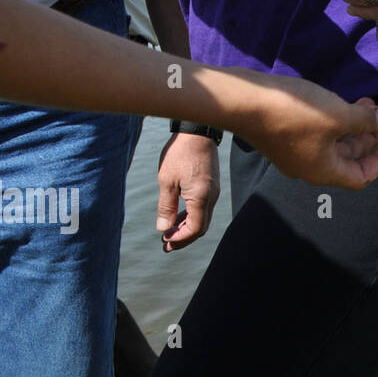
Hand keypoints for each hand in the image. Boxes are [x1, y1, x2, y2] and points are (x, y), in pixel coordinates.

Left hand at [156, 132, 220, 251]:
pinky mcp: (212, 185)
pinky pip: (204, 207)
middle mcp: (211, 196)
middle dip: (183, 238)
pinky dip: (191, 216)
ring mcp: (214, 191)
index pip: (194, 229)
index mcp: (200, 197)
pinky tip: (178, 216)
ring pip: (203, 218)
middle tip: (166, 244)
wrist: (197, 132)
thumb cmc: (180, 154)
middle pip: (201, 227)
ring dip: (187, 228)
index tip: (165, 240)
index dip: (180, 239)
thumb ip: (166, 206)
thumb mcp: (167, 180)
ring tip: (170, 233)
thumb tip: (163, 228)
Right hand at [231, 74, 377, 187]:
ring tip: (369, 103)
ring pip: (334, 142)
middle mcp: (309, 165)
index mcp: (324, 170)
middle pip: (349, 158)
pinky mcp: (285, 134)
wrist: (243, 100)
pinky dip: (336, 119)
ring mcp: (296, 150)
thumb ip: (364, 120)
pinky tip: (343, 101)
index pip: (362, 177)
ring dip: (354, 124)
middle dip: (370, 137)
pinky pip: (320, 132)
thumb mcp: (337, 115)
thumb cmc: (292, 112)